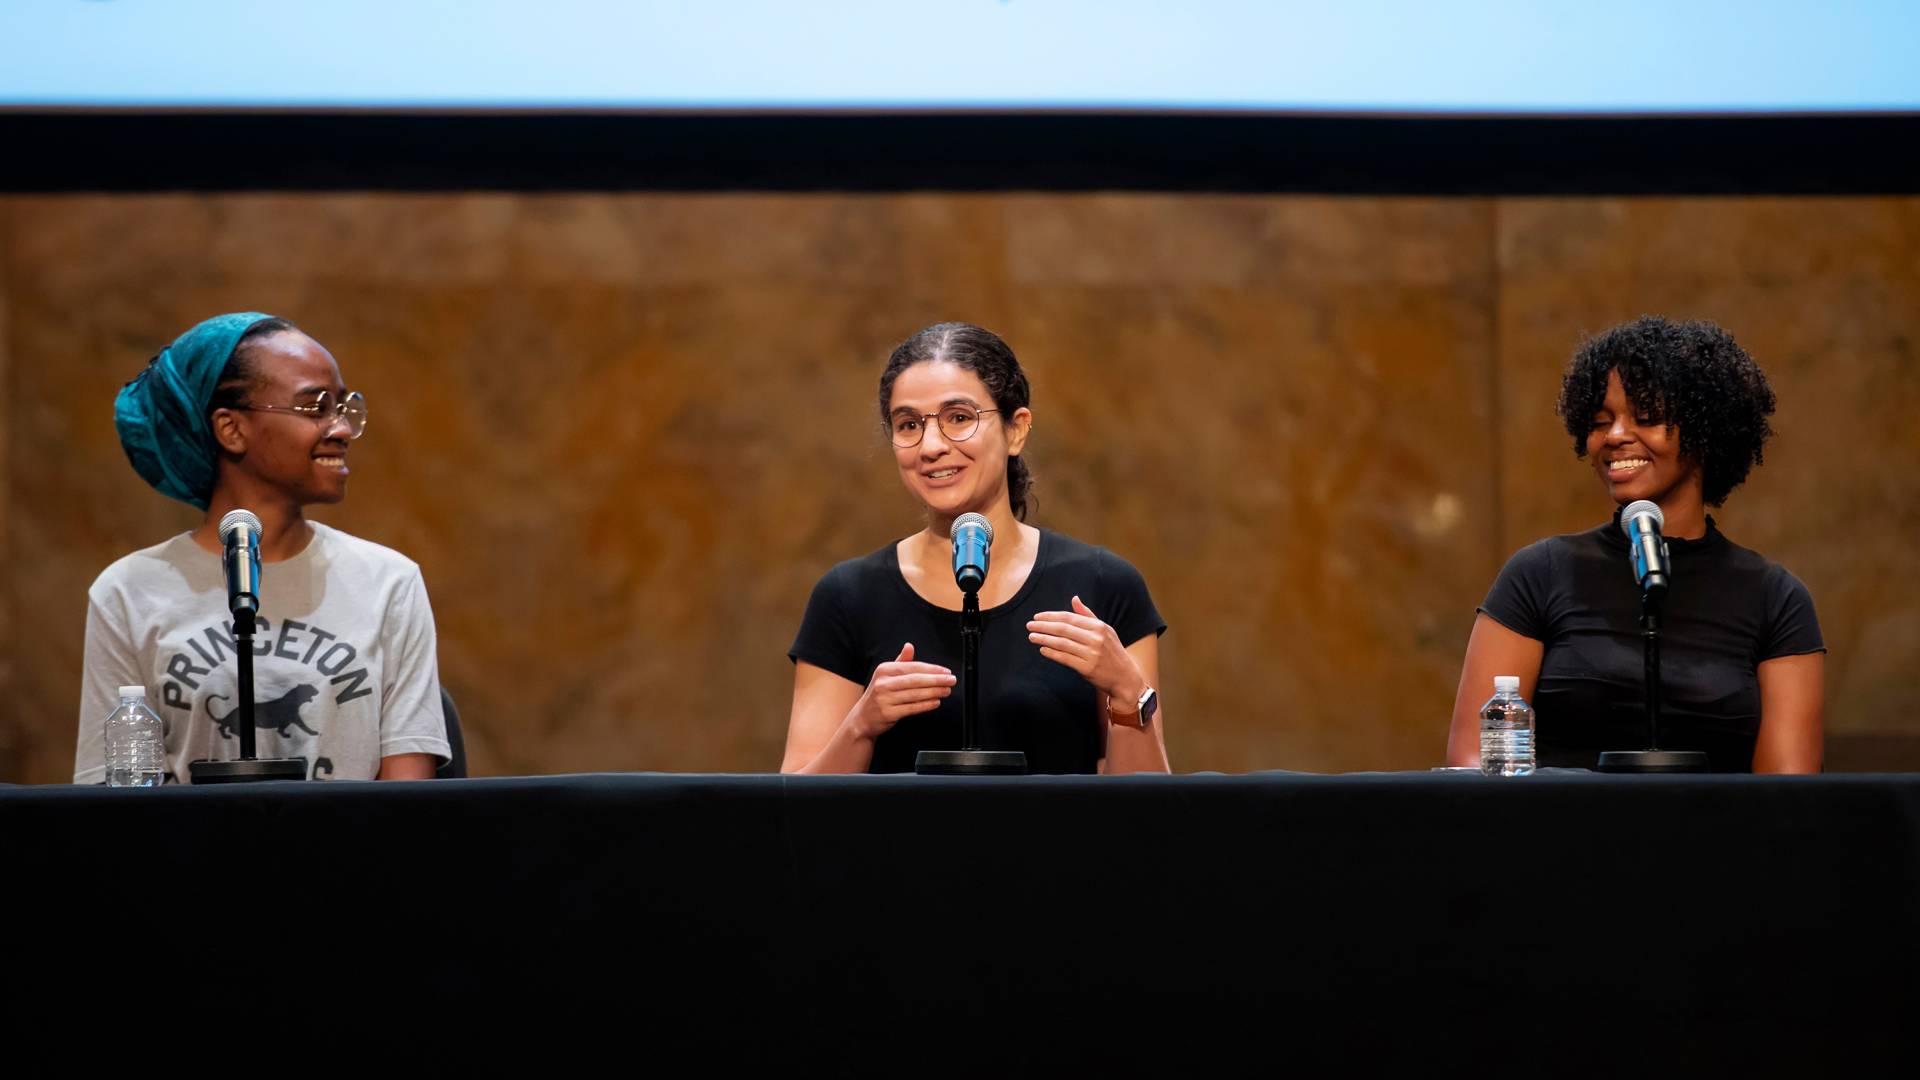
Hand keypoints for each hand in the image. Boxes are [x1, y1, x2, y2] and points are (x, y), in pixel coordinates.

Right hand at [846, 643, 954, 739]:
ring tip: (946, 691)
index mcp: (885, 670)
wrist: (863, 718)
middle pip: (915, 680)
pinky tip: (936, 702)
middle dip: (936, 680)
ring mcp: (885, 699)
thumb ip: (901, 661)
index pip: (913, 667)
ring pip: (915, 694)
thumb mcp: (886, 675)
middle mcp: (883, 683)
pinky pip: (911, 708)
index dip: (932, 669)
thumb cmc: (879, 695)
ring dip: (934, 692)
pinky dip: (925, 705)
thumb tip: (909, 646)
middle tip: (951, 680)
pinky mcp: (888, 713)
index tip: (946, 671)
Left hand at [1027, 596, 1143, 702]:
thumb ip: (1088, 615)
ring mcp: (1092, 654)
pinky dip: (1052, 653)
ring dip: (1044, 639)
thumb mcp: (1105, 630)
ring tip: (1032, 637)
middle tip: (1029, 625)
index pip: (1069, 618)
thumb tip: (1074, 599)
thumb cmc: (1112, 651)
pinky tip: (1042, 650)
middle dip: (1044, 626)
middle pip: (1063, 629)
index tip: (1037, 617)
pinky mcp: (1087, 669)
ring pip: (1062, 643)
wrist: (1124, 677)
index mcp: (1099, 627)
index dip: (1051, 616)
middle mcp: (1095, 639)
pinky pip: (1065, 658)